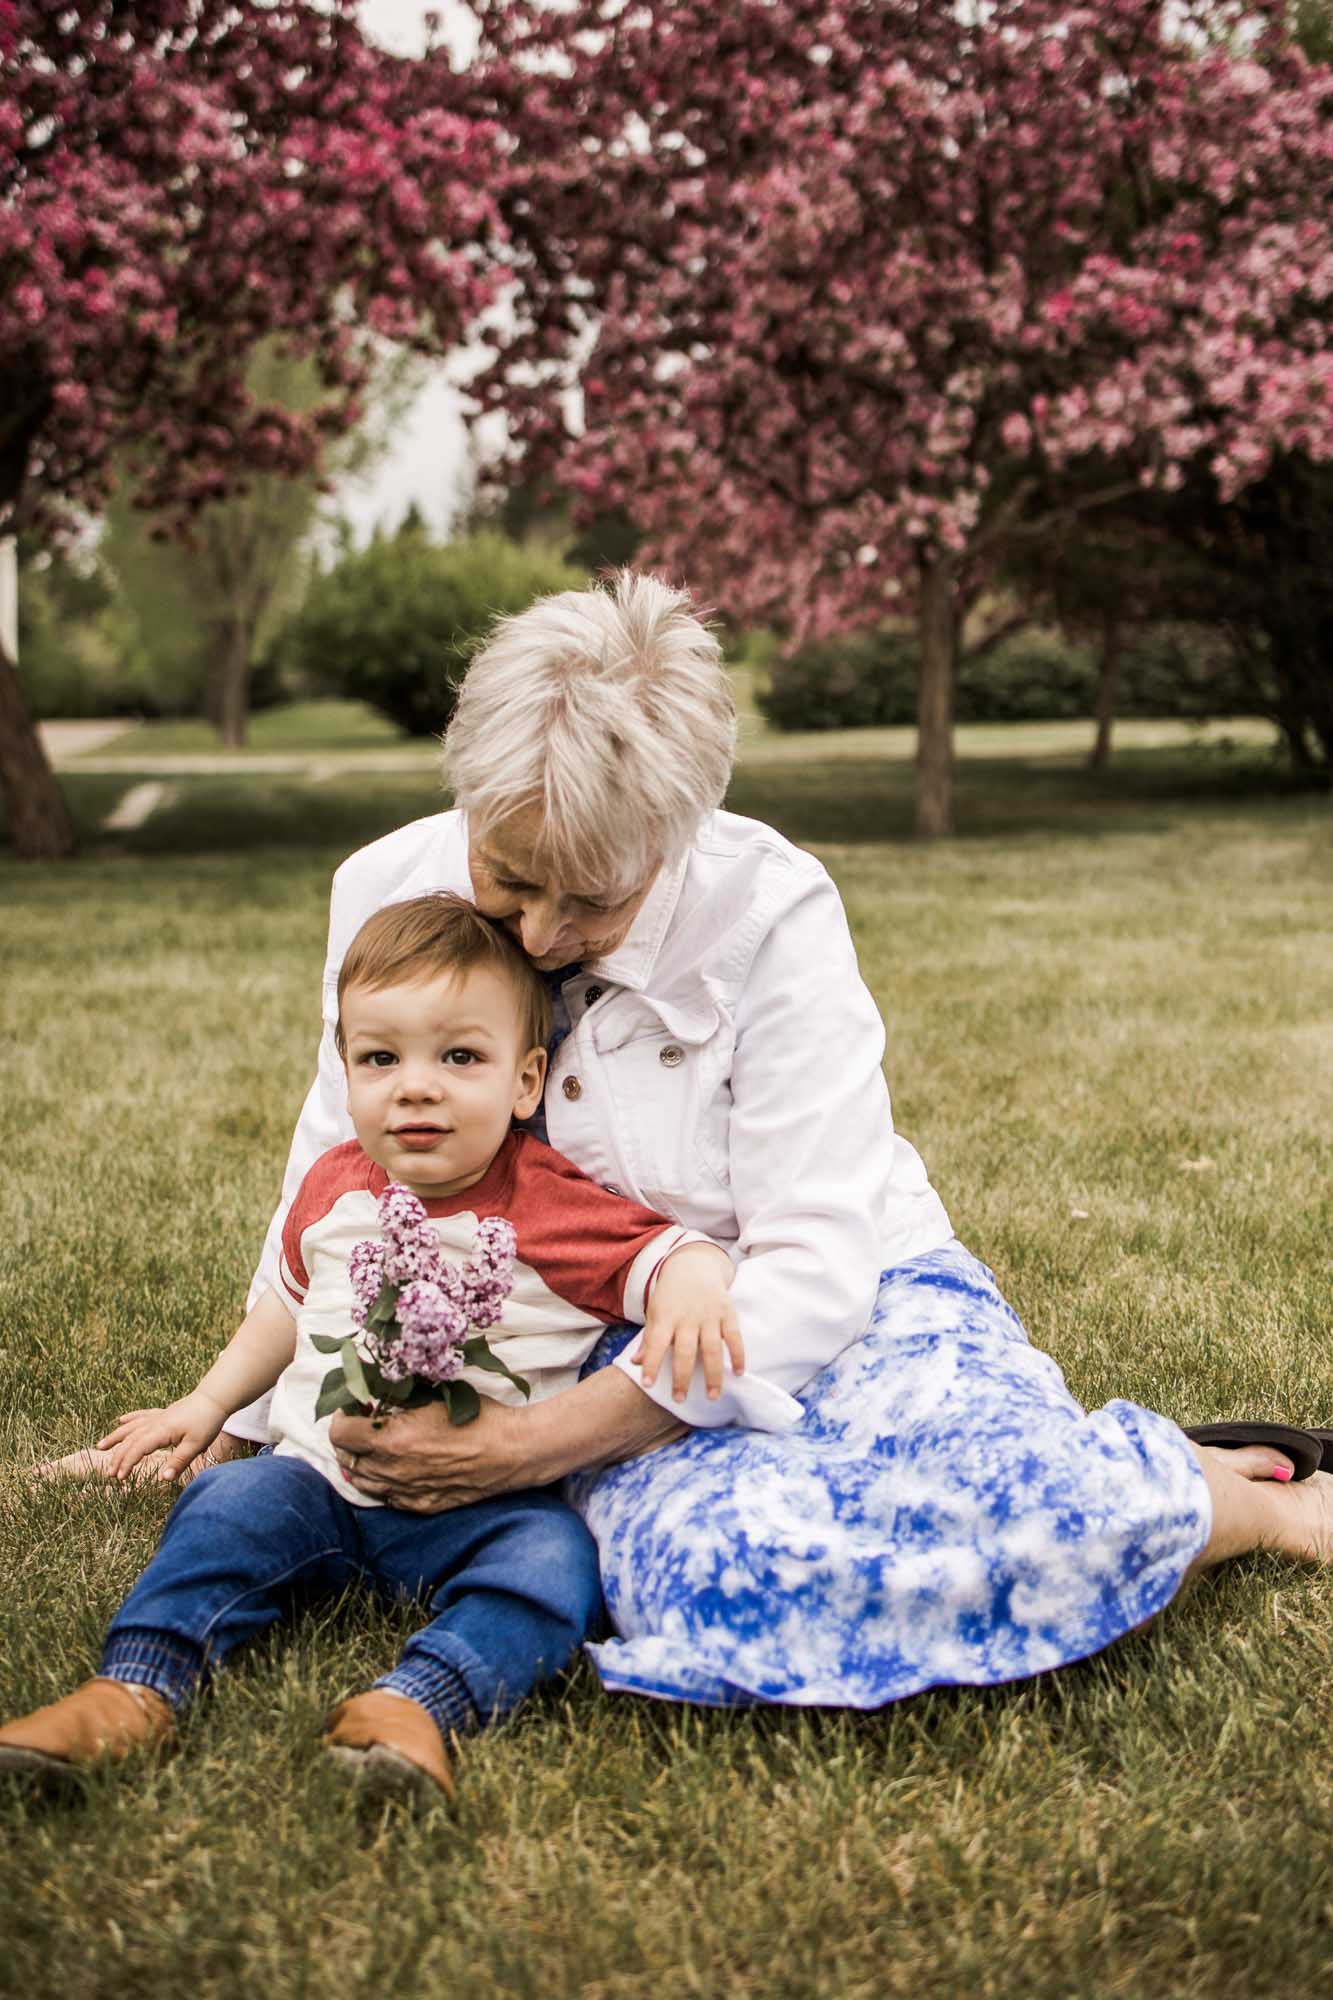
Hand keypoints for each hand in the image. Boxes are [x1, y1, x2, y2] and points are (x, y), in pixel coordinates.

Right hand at [96, 1391, 229, 1483]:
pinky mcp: (164, 1413)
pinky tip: (121, 1420)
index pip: (138, 1449)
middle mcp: (156, 1423)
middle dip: (118, 1456)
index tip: (119, 1478)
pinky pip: (142, 1415)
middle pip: (131, 1440)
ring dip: (117, 1438)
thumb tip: (162, 1479)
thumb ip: (178, 1461)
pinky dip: (131, 1418)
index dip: (127, 1463)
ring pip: (132, 1427)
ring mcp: (159, 1416)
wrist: (215, 1398)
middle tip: (108, 1473)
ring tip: (100, 1446)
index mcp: (161, 1431)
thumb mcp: (195, 1445)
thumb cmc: (207, 1422)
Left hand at [330, 1396, 524, 1512]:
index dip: (342, 1416)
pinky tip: (392, 1467)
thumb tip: (372, 1391)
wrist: (511, 1451)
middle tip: (362, 1424)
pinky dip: (380, 1481)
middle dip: (348, 1439)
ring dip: (360, 1462)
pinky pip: (385, 1497)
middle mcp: (393, 1470)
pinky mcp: (421, 1506)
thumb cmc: (477, 1417)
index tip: (353, 1407)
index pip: (340, 1433)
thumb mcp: (433, 1395)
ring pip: (361, 1483)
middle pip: (345, 1459)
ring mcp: (406, 1492)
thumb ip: (397, 1396)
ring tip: (373, 1446)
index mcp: (392, 1439)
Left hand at [634, 1242, 743, 1401]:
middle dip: (682, 1378)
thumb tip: (635, 1363)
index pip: (656, 1343)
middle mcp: (687, 1317)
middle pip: (685, 1351)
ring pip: (712, 1349)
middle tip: (679, 1399)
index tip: (647, 1384)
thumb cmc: (671, 1296)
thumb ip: (649, 1339)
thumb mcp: (655, 1312)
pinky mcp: (727, 1312)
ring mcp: (709, 1315)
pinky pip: (734, 1337)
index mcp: (666, 1317)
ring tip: (712, 1396)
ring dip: (713, 1375)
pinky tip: (738, 1373)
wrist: (693, 1265)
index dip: (652, 1364)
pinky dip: (738, 1356)